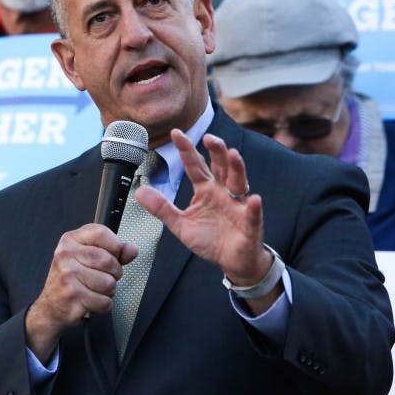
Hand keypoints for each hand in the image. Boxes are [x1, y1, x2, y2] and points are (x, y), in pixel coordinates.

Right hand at [25, 224, 136, 361]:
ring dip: (108, 291)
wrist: (51, 306)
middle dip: (114, 273)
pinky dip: (102, 305)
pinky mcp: (72, 296)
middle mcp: (66, 255)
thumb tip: (131, 249)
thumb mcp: (88, 258)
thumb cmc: (71, 280)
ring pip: (108, 283)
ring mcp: (67, 276)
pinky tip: (91, 301)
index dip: (115, 245)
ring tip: (95, 290)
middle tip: (104, 277)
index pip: (100, 232)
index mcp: (70, 241)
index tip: (114, 255)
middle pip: (108, 260)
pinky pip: (104, 301)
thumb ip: (113, 252)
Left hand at [136, 130, 273, 292]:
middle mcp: (223, 192)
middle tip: (209, 138)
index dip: (186, 150)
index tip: (176, 133)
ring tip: (233, 155)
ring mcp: (238, 206)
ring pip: (239, 183)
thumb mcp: (180, 224)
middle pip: (221, 167)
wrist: (232, 262)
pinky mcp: (250, 224)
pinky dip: (253, 207)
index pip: (195, 166)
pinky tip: (254, 200)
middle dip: (216, 151)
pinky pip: (252, 214)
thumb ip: (162, 208)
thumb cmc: (210, 239)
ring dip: (237, 168)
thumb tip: (140, 191)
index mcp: (206, 190)